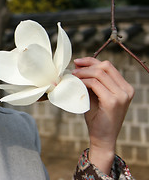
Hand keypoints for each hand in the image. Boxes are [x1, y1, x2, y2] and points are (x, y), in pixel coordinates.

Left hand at [72, 57, 133, 174]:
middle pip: (105, 66)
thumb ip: (91, 82)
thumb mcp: (95, 96)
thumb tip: (78, 66)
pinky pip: (95, 84)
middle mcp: (126, 90)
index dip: (91, 61)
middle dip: (87, 64)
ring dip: (83, 73)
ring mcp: (121, 95)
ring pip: (99, 73)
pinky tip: (77, 84)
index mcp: (125, 87)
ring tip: (73, 76)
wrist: (103, 138)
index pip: (108, 66)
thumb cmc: (97, 117)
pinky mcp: (112, 101)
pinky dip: (84, 81)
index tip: (77, 62)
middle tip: (74, 69)